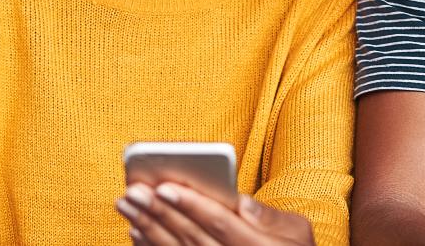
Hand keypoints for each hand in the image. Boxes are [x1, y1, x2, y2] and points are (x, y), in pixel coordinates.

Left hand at [116, 183, 315, 245]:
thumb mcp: (297, 234)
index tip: (165, 187)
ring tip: (126, 204)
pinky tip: (135, 231)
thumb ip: (271, 217)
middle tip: (133, 191)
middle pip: (191, 237)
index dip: (192, 205)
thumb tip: (240, 200)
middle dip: (159, 213)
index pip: (221, 224)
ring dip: (147, 227)